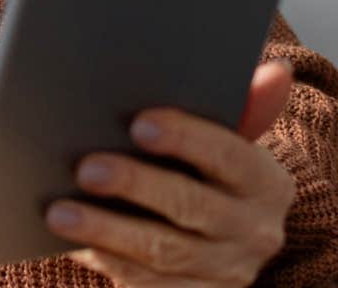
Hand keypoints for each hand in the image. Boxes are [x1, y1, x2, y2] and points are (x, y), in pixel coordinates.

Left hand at [45, 60, 298, 285]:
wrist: (226, 244)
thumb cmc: (211, 173)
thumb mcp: (231, 141)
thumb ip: (244, 108)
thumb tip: (277, 70)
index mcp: (267, 183)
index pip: (230, 155)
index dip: (186, 138)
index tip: (139, 122)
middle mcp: (255, 232)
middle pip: (191, 206)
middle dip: (136, 185)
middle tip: (86, 167)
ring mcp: (225, 272)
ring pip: (162, 252)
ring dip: (108, 231)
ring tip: (60, 213)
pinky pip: (146, 284)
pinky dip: (108, 261)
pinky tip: (72, 243)